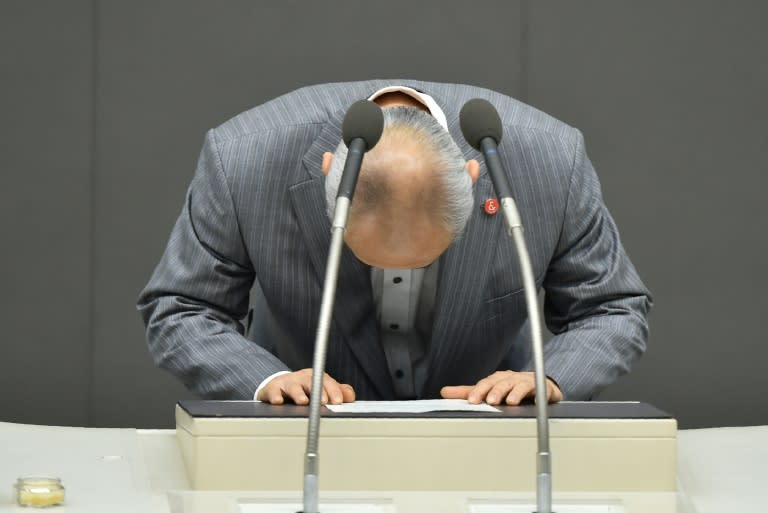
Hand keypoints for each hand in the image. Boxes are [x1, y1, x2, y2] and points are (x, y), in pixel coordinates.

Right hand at [256, 368, 355, 404]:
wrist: (279, 385)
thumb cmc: (304, 389)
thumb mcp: (322, 389)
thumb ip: (338, 392)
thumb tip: (350, 397)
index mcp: (317, 377)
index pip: (327, 382)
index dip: (333, 391)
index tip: (338, 402)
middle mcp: (303, 378)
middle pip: (312, 382)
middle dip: (319, 391)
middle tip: (324, 402)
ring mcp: (288, 383)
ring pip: (294, 386)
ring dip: (299, 394)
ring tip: (303, 402)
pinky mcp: (273, 389)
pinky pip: (273, 391)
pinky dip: (275, 396)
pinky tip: (278, 402)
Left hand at [440, 371, 562, 405]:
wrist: (539, 384)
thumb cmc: (511, 387)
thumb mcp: (488, 390)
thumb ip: (468, 392)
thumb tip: (444, 392)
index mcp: (497, 380)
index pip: (486, 383)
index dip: (479, 391)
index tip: (472, 400)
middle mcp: (511, 379)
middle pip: (502, 383)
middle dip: (496, 391)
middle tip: (490, 401)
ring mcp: (527, 383)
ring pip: (521, 385)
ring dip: (515, 393)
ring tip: (511, 402)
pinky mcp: (544, 389)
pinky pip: (543, 391)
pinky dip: (540, 396)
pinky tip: (537, 402)